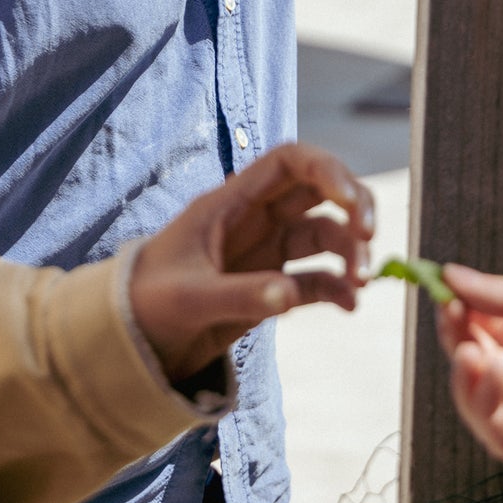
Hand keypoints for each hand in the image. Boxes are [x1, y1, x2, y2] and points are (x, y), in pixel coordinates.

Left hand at [129, 142, 372, 384]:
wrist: (133, 340)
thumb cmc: (149, 303)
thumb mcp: (188, 298)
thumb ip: (239, 295)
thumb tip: (289, 295)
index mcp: (232, 203)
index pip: (288, 162)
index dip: (326, 169)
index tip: (350, 199)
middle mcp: (256, 220)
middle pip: (318, 192)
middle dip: (352, 206)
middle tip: (369, 237)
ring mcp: (267, 252)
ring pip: (324, 234)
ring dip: (349, 251)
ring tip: (360, 282)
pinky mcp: (272, 287)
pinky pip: (316, 279)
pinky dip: (337, 288)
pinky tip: (350, 305)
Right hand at [437, 265, 502, 472]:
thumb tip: (449, 276)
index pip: (491, 334)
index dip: (463, 320)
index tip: (443, 298)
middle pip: (481, 372)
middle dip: (459, 346)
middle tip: (452, 321)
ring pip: (484, 410)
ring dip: (468, 381)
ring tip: (474, 355)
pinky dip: (486, 409)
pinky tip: (494, 375)